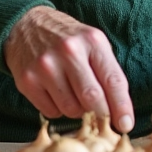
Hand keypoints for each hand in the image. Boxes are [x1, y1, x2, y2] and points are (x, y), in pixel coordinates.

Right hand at [4, 6, 134, 132]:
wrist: (26, 26)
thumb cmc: (67, 39)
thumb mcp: (93, 44)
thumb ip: (108, 74)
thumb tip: (121, 115)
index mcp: (92, 41)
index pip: (113, 81)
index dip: (122, 107)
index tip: (125, 125)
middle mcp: (69, 51)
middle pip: (92, 98)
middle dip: (101, 114)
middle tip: (101, 118)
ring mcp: (46, 66)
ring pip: (71, 110)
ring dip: (77, 110)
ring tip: (72, 93)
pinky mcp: (28, 80)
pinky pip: (51, 112)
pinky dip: (58, 110)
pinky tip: (55, 92)